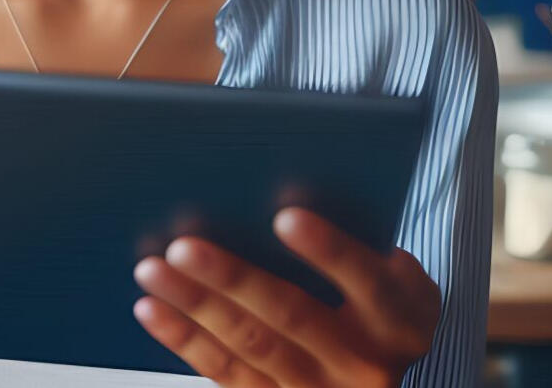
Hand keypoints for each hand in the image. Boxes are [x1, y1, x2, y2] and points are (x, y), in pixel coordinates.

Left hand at [132, 207, 440, 387]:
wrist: (390, 372)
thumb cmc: (378, 296)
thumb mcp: (394, 270)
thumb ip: (355, 236)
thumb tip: (278, 181)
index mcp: (400, 316)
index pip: (368, 279)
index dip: (328, 250)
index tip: (285, 216)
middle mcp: (366, 363)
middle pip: (292, 315)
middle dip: (232, 278)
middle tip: (183, 246)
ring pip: (250, 346)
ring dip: (195, 305)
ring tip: (152, 269)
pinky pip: (227, 373)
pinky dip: (184, 339)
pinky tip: (152, 308)